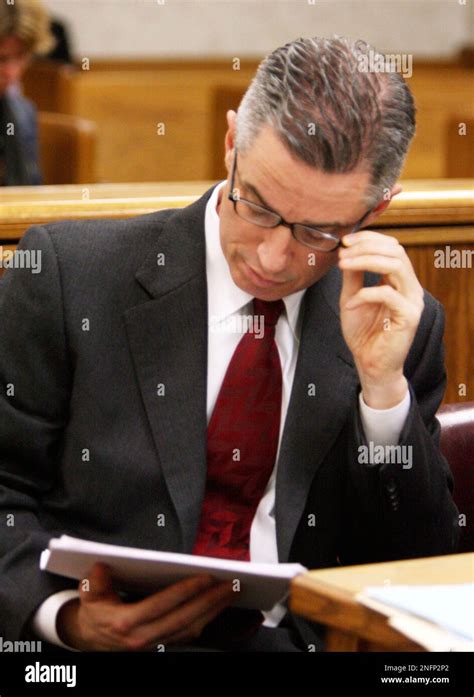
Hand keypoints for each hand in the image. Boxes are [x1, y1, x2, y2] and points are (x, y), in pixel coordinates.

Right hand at [57, 563, 235, 650]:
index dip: (183, 592)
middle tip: (230, 584)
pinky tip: (219, 604)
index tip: (204, 577)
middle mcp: (143, 637)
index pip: (160, 605)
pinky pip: (189, 633)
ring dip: (214, 610)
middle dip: (209, 601)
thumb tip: (101, 567)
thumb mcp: (88, 593)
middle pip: (183, 619)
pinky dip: (207, 618)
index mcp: (125, 623)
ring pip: (190, 628)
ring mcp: (154, 644)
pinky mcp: (162, 644)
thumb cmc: (94, 610)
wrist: (90, 638)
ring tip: (231, 591)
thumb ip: (94, 582)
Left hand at [338, 230, 423, 407]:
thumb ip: (353, 274)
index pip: (392, 246)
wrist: (369, 364)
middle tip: (343, 252)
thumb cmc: (363, 333)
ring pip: (395, 265)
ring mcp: (412, 301)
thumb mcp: (352, 296)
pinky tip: (351, 304)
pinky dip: (365, 294)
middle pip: (396, 251)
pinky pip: (387, 294)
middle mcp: (410, 287)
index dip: (369, 239)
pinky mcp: (409, 316)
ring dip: (366, 261)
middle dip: (366, 246)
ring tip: (344, 265)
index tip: (345, 241)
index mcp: (400, 280)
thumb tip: (347, 249)